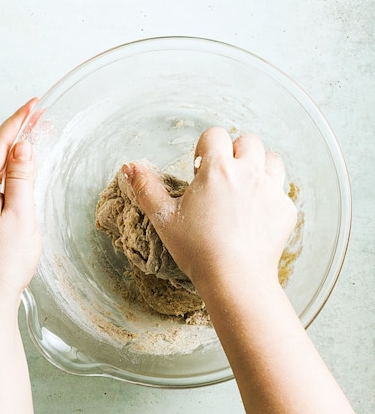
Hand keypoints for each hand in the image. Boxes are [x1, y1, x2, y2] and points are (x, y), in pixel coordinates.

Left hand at [0, 99, 40, 305]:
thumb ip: (20, 179)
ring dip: (13, 149)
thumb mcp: (20, 216)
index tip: (34, 104)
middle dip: (16, 130)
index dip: (17, 121)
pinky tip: (20, 168)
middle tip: (38, 114)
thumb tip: (21, 147)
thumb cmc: (5, 262)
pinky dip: (9, 169)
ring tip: (33, 134)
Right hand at [123, 127, 296, 293]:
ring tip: (246, 188)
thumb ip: (146, 188)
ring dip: (259, 167)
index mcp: (218, 168)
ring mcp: (271, 190)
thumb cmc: (197, 249)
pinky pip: (282, 192)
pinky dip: (271, 198)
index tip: (200, 169)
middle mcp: (249, 172)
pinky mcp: (285, 210)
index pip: (215, 135)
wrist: (235, 278)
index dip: (205, 148)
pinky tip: (257, 217)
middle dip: (235, 153)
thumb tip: (129, 167)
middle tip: (224, 178)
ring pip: (272, 160)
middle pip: (248, 141)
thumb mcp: (164, 219)